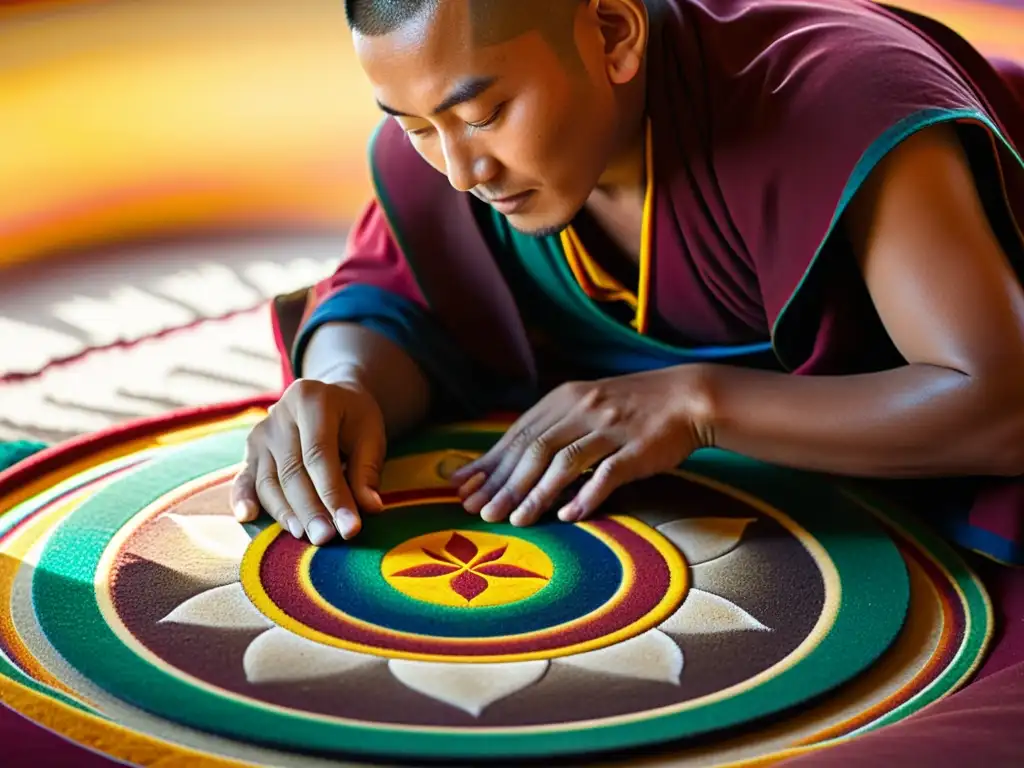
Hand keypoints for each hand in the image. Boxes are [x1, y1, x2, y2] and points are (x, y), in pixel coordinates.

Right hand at [229, 378, 385, 545]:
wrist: (332, 401)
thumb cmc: (354, 420)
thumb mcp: (371, 435)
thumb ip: (367, 471)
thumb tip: (369, 508)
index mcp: (311, 400)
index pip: (319, 455)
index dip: (333, 494)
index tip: (349, 526)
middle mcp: (279, 414)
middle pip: (291, 471)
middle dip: (310, 509)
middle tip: (327, 538)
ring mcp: (261, 433)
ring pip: (269, 481)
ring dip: (287, 513)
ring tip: (307, 537)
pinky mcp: (250, 451)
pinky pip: (245, 479)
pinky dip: (243, 499)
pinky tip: (247, 517)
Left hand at [449, 368, 707, 526]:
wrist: (687, 397)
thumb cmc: (630, 407)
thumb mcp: (585, 405)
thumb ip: (550, 428)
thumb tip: (508, 461)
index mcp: (564, 399)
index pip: (518, 435)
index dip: (489, 463)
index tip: (463, 488)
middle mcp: (582, 410)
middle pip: (534, 450)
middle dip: (503, 483)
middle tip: (480, 511)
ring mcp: (610, 429)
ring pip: (564, 462)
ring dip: (537, 493)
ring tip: (515, 520)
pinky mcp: (637, 449)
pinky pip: (607, 474)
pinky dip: (586, 494)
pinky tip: (568, 515)